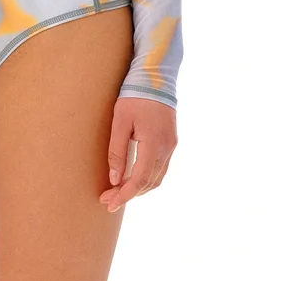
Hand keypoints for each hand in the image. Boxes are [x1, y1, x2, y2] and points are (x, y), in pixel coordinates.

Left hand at [99, 95, 177, 211]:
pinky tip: (133, 178)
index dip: (125, 194)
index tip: (109, 203)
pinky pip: (161, 168)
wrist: (155, 77)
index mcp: (154, 144)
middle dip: (128, 194)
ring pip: (157, 178)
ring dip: (139, 188)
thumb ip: (117, 152)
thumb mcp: (120, 122)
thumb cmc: (134, 96)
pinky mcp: (171, 142)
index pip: (140, 179)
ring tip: (118, 192)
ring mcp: (172, 145)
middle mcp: (167, 148)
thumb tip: (115, 179)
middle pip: (149, 183)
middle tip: (108, 199)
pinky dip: (147, 178)